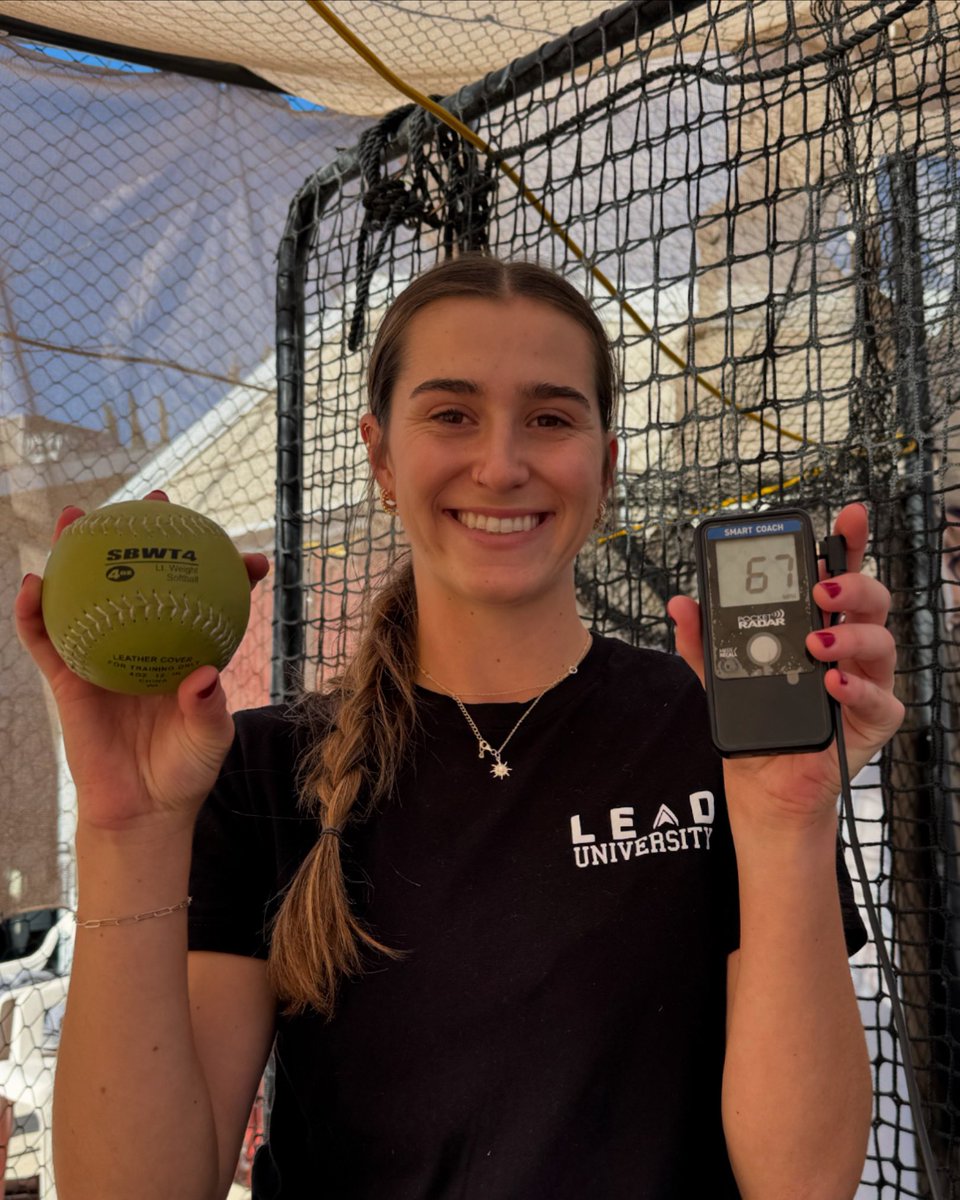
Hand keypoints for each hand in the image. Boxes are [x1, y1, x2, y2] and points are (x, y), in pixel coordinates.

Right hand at [15, 492, 269, 836]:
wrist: (142, 808)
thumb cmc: (184, 770)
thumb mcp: (208, 739)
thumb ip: (207, 708)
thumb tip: (204, 674)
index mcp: (184, 649)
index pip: (206, 600)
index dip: (225, 573)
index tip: (249, 557)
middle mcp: (144, 641)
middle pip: (142, 578)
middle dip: (145, 536)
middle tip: (154, 500)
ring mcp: (103, 655)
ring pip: (86, 595)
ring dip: (76, 554)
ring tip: (76, 517)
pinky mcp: (68, 678)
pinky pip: (46, 640)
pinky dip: (34, 612)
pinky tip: (33, 584)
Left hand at [667, 503, 903, 828]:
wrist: (764, 785)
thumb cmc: (755, 722)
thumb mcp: (721, 675)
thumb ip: (703, 640)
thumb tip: (680, 604)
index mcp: (817, 624)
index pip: (838, 575)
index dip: (848, 542)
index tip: (847, 516)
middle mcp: (847, 645)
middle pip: (871, 599)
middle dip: (852, 583)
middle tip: (820, 588)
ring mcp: (864, 680)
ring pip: (882, 641)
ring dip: (850, 634)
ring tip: (816, 642)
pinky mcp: (872, 719)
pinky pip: (880, 698)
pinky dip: (856, 687)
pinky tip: (832, 681)